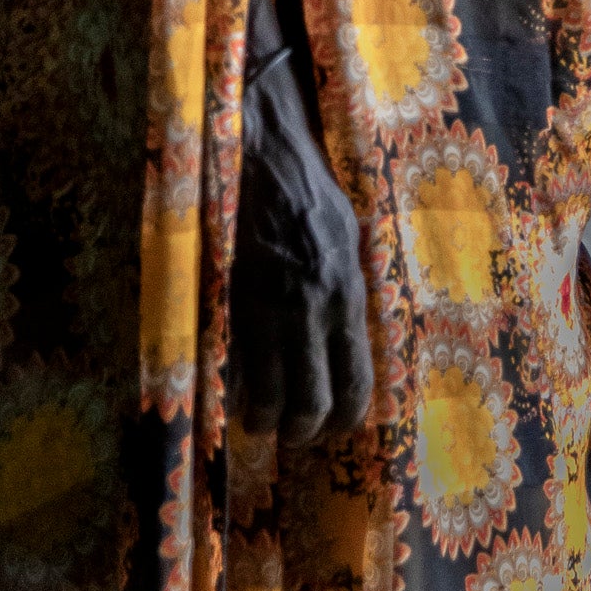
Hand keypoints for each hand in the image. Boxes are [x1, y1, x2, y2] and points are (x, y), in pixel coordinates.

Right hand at [229, 60, 373, 444]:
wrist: (265, 156)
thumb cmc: (310, 192)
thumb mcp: (348, 238)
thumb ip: (347, 289)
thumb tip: (348, 332)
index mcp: (349, 294)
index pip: (357, 382)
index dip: (343, 418)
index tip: (329, 427)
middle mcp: (317, 309)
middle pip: (315, 403)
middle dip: (302, 432)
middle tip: (289, 434)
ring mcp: (274, 309)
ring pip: (273, 399)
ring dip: (265, 420)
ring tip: (258, 420)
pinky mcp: (235, 301)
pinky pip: (239, 368)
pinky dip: (237, 391)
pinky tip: (234, 393)